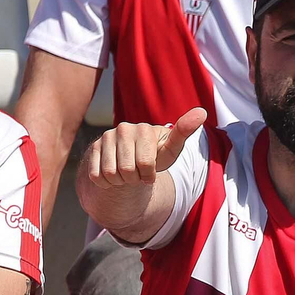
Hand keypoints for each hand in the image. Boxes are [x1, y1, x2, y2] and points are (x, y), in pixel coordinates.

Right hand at [86, 107, 205, 187]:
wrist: (131, 161)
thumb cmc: (156, 155)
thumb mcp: (172, 148)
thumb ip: (184, 131)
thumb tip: (202, 112)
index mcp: (144, 129)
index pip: (145, 164)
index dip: (148, 175)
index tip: (151, 171)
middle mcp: (122, 129)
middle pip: (126, 171)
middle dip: (134, 179)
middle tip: (138, 172)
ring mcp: (105, 138)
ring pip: (110, 175)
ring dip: (120, 182)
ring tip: (126, 172)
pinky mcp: (92, 149)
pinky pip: (96, 176)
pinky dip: (106, 183)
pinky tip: (113, 174)